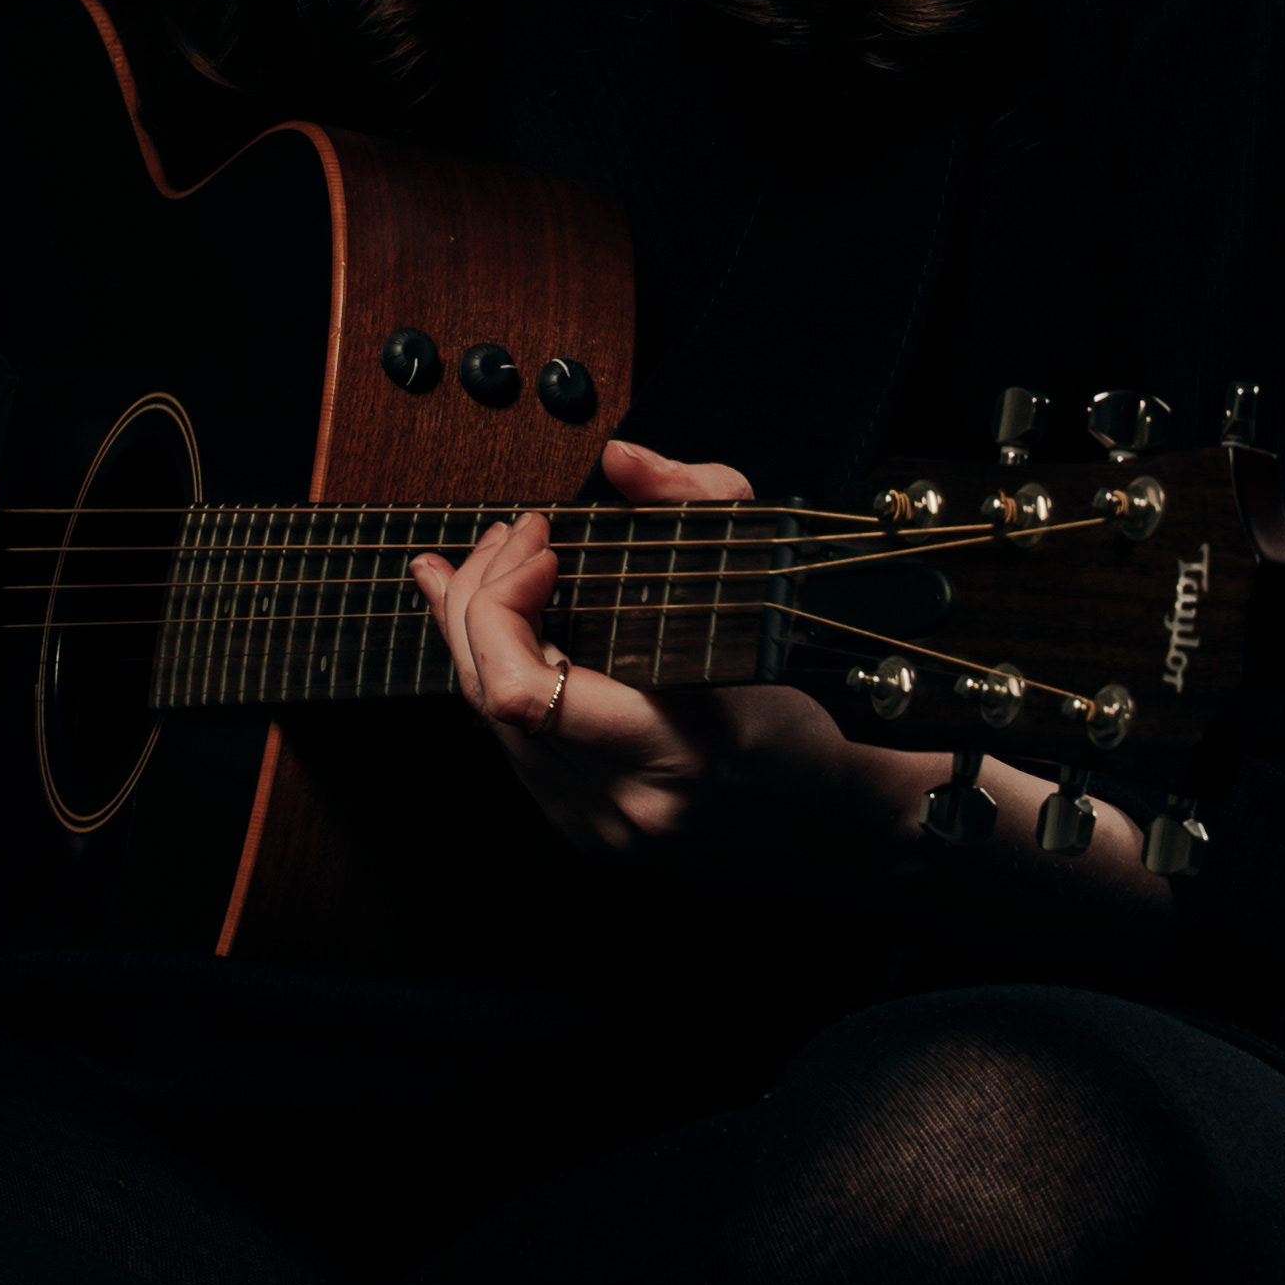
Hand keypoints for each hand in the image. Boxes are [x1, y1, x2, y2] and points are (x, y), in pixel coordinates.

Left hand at [411, 438, 873, 873]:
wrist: (811, 802)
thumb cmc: (789, 698)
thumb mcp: (764, 581)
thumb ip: (697, 502)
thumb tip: (622, 459)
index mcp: (671, 750)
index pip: (523, 692)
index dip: (502, 608)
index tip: (542, 548)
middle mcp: (620, 803)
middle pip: (487, 696)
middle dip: (477, 597)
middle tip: (510, 536)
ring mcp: (592, 825)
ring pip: (485, 718)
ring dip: (473, 631)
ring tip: (485, 565)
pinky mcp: (578, 825)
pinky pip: (509, 740)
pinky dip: (492, 672)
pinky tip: (484, 626)